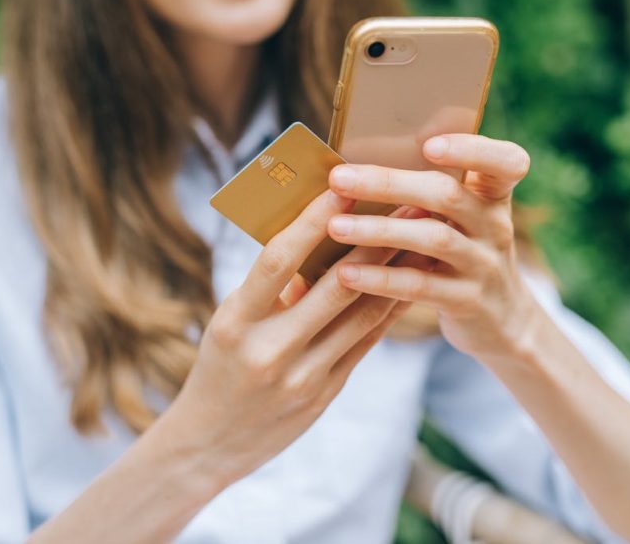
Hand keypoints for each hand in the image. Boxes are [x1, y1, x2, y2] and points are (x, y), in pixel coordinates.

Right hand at [164, 191, 422, 485]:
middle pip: (334, 286)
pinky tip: (411, 280)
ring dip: (396, 270)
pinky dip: (390, 308)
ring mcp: (301, 376)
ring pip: (361, 315)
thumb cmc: (217, 369)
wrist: (208, 444)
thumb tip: (317, 240)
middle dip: (374, 240)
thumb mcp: (230, 324)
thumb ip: (271, 291)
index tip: (341, 186)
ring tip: (421, 235)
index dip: (311, 221)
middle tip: (405, 201)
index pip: (277, 261)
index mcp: (235, 322)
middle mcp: (269, 350)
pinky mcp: (324, 394)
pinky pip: (365, 342)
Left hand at [325, 134, 544, 366]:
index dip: (472, 149)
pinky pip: (421, 285)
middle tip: (339, 178)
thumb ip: (430, 188)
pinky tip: (347, 273)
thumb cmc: (462, 251)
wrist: (499, 319)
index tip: (428, 144)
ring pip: (433, 238)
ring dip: (379, 230)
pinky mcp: (468, 301)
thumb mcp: (462, 216)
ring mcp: (485, 264)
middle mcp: (495, 225)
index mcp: (493, 195)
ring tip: (335, 226)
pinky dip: (382, 277)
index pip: (506, 162)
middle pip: (448, 195)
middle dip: (389, 184)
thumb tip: (358, 155)